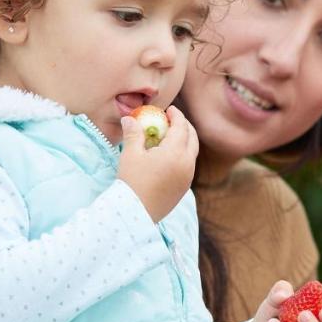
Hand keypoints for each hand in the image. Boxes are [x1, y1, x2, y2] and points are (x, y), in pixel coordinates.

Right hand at [117, 106, 197, 221]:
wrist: (135, 212)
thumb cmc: (131, 181)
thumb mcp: (130, 154)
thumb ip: (133, 133)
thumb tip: (129, 118)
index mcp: (176, 152)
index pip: (181, 127)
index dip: (176, 115)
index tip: (170, 109)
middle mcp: (187, 164)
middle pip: (193, 138)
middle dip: (185, 126)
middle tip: (174, 120)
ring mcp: (188, 178)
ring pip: (192, 153)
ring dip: (185, 141)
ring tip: (171, 137)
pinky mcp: (184, 188)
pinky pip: (189, 166)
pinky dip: (183, 155)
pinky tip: (169, 157)